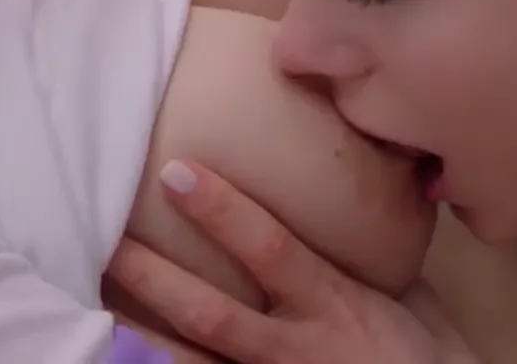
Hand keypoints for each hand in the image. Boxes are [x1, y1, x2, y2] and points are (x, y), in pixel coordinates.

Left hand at [106, 161, 476, 363]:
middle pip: (212, 313)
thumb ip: (362, 245)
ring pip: (195, 363)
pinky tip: (123, 355)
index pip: (271, 249)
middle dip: (156, 279)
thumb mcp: (401, 288)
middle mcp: (297, 347)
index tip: (176, 172)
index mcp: (335, 302)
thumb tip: (340, 177)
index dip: (223, 212)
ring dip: (140, 338)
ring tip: (91, 308)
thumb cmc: (425, 350)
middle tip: (107, 240)